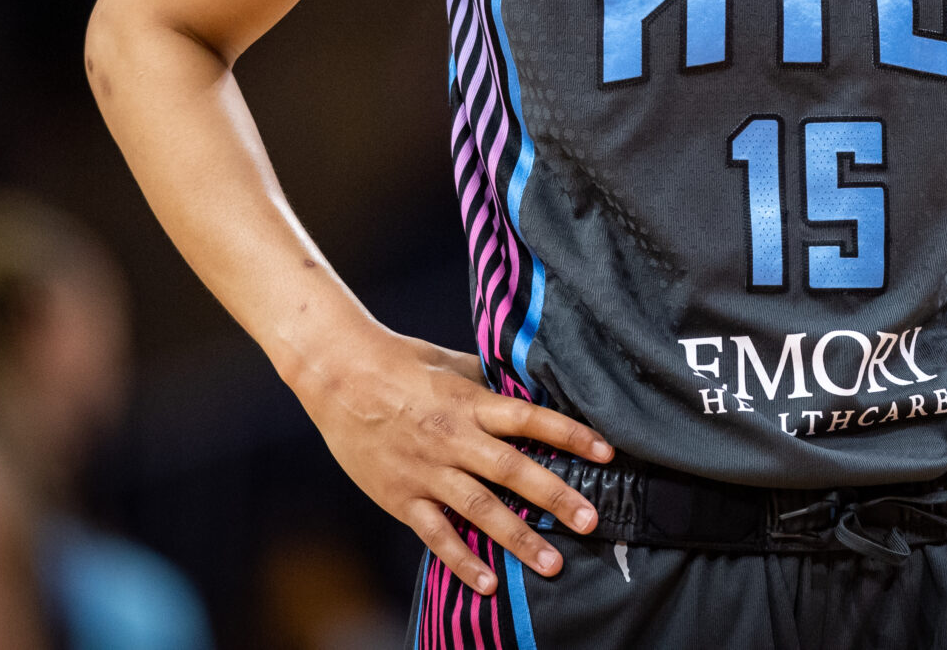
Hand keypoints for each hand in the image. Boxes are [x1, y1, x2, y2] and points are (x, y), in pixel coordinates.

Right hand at [288, 325, 613, 591]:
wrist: (339, 376)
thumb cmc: (403, 363)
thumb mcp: (455, 363)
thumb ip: (493, 382)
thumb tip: (534, 386)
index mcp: (471, 403)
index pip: (532, 419)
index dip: (572, 435)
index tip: (608, 453)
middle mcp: (454, 439)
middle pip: (514, 471)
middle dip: (556, 497)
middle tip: (592, 521)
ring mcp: (427, 471)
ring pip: (479, 510)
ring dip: (518, 538)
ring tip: (553, 563)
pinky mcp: (401, 496)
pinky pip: (436, 534)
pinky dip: (461, 560)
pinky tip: (488, 583)